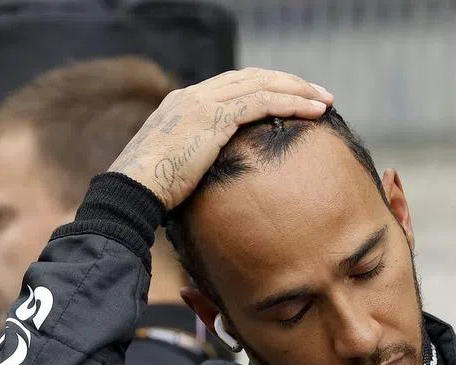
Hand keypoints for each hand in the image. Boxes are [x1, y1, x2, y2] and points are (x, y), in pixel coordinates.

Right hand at [108, 67, 333, 208]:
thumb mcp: (177, 171)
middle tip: (317, 94)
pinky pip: (262, 102)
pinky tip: (314, 111)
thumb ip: (198, 162)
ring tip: (324, 100)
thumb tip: (216, 181)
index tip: (291, 100)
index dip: (266, 89)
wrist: (131, 192)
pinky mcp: (213, 117)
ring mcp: (202, 102)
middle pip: (251, 77)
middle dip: (288, 83)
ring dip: (297, 91)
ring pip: (261, 85)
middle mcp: (193, 95)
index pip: (233, 86)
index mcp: (183, 104)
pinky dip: (291, 103)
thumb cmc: (151, 194)